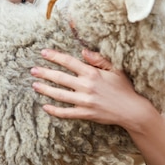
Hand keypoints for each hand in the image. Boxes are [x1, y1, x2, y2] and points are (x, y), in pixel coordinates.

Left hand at [31, 48, 154, 126]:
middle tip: (33, 70)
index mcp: (92, 73)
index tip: (43, 53)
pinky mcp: (85, 114)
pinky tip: (45, 106)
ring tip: (35, 85)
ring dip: (45, 89)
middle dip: (45, 73)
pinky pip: (66, 113)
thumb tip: (83, 51)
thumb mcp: (115, 69)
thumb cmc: (124, 88)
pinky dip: (55, 110)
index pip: (69, 62)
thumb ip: (98, 59)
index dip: (55, 56)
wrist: (132, 110)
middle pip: (60, 78)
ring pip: (60, 95)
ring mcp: (85, 101)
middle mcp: (86, 86)